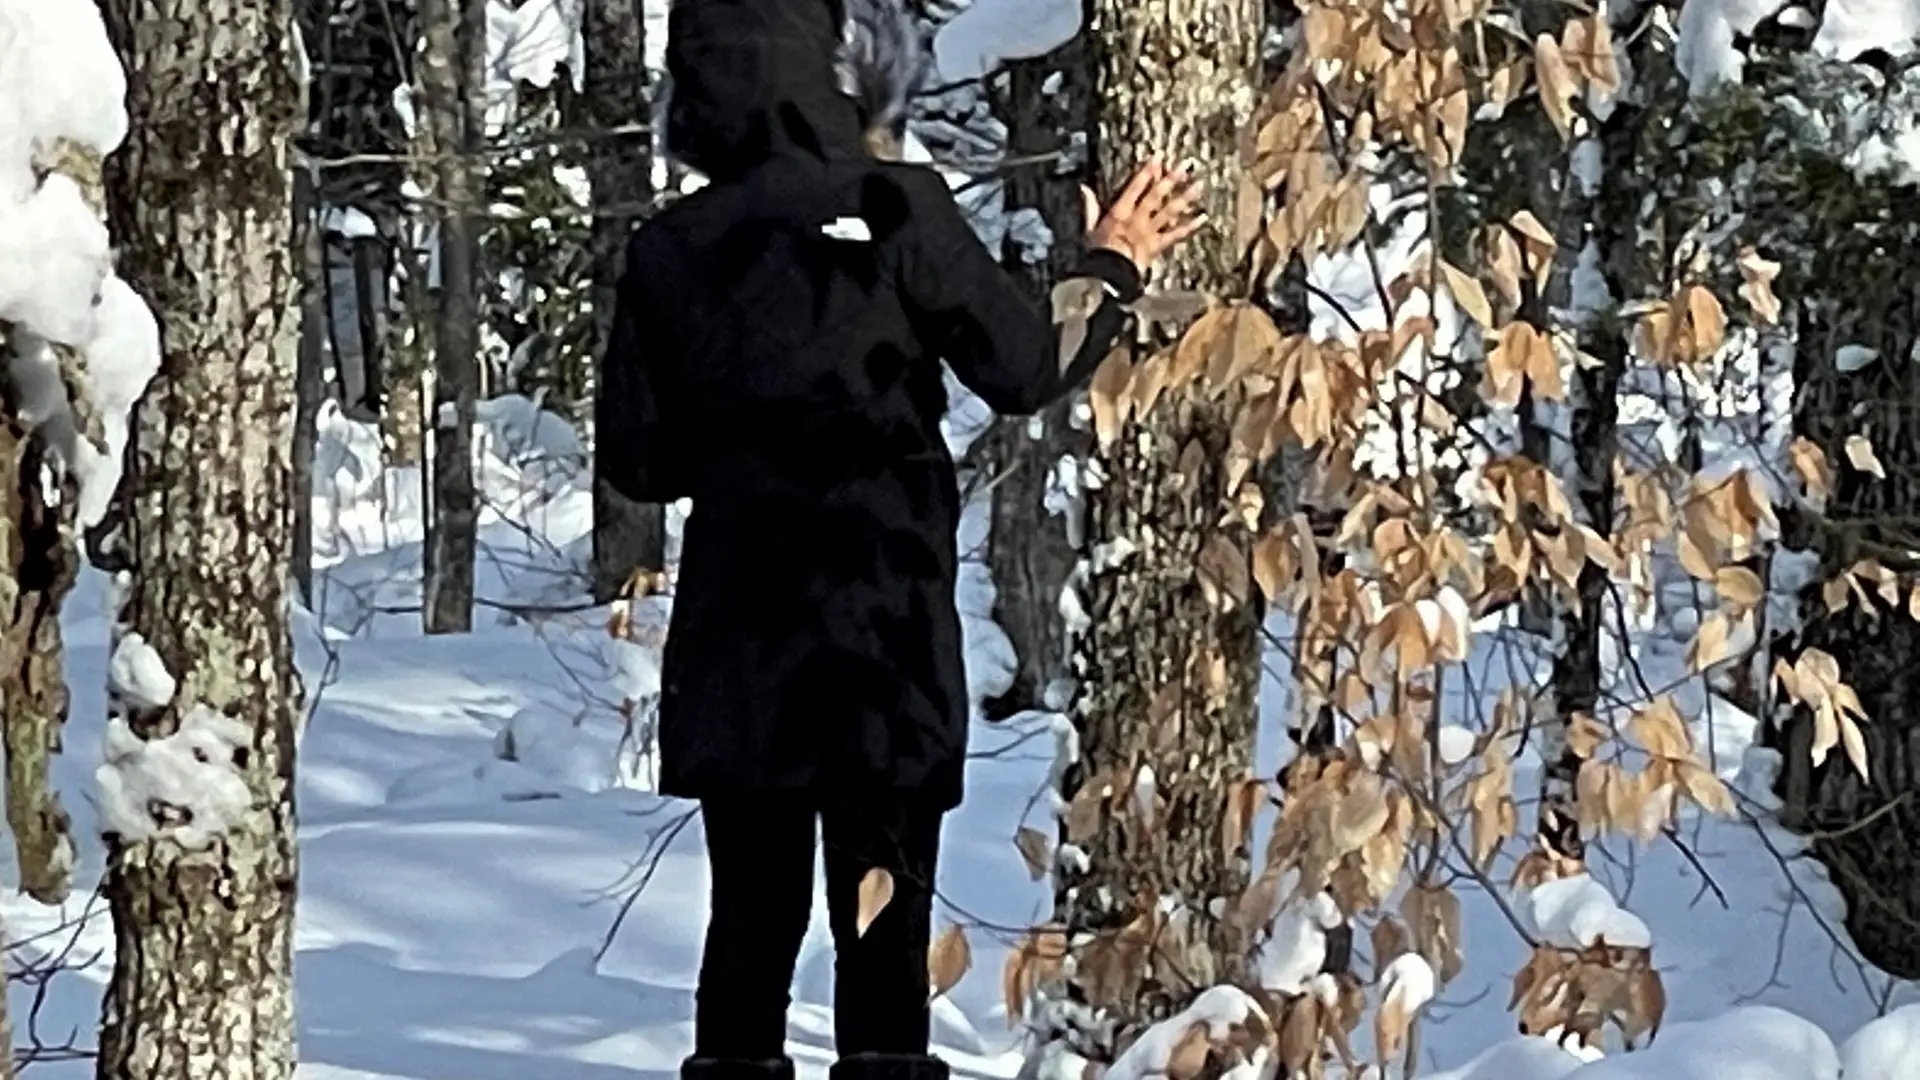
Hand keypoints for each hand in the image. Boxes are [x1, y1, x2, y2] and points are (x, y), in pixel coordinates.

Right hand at [1083, 158, 1206, 273]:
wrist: (1109, 275)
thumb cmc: (1097, 254)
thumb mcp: (1090, 229)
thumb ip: (1090, 208)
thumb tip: (1084, 189)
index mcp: (1120, 212)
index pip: (1135, 187)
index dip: (1148, 170)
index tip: (1159, 156)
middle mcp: (1138, 218)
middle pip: (1157, 195)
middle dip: (1172, 178)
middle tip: (1187, 164)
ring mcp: (1150, 232)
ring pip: (1170, 211)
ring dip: (1185, 197)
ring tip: (1199, 184)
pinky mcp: (1157, 246)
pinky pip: (1175, 235)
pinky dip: (1190, 226)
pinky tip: (1203, 217)